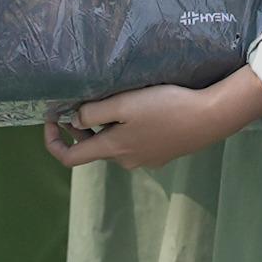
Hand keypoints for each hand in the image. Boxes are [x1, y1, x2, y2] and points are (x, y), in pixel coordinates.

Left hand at [42, 68, 261, 171]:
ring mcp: (146, 160)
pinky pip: (135, 143)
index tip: (51, 120)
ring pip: (116, 144)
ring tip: (114, 100)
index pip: (70, 158)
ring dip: (107, 127)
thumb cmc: (166, 107)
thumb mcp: (124, 103)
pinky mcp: (163, 154)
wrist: (210, 118)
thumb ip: (94, 112)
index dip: (52, 142)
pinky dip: (128, 129)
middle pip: (94, 148)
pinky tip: (142, 109)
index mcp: (113, 150)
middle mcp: (126, 161)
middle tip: (82, 100)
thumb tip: (73, 121)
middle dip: (82, 128)